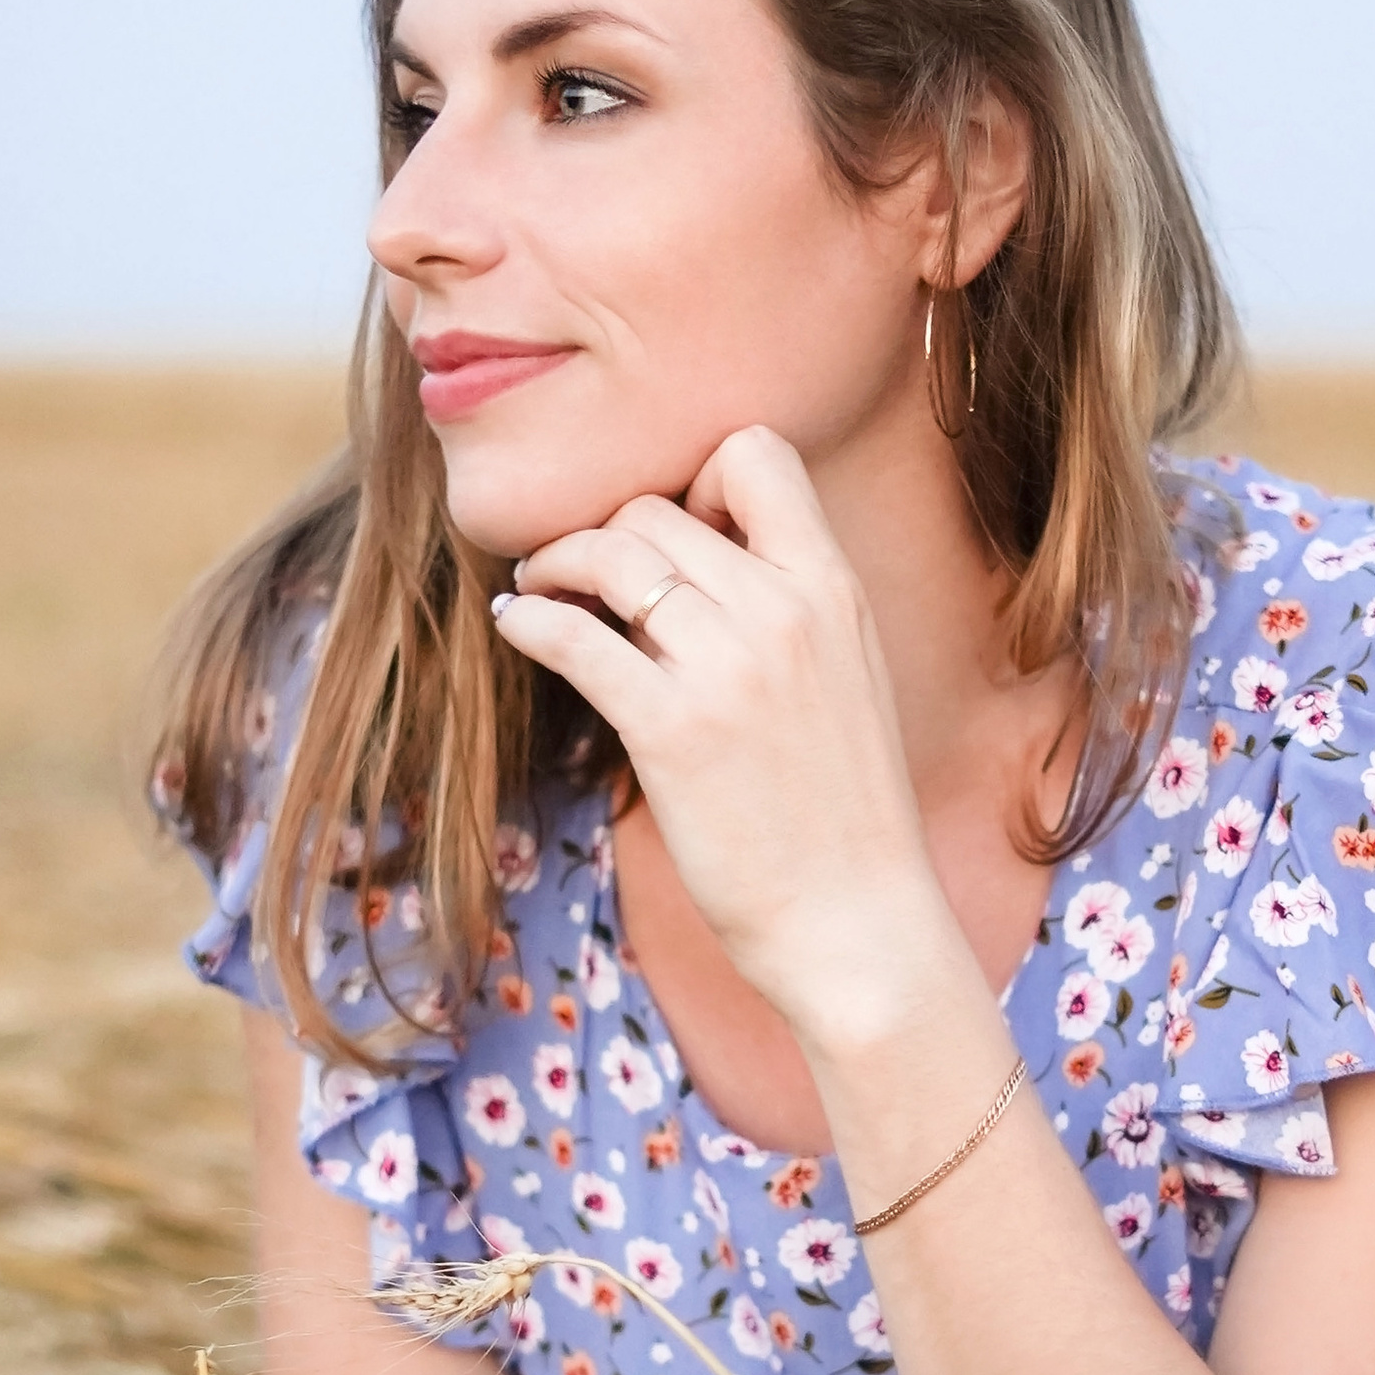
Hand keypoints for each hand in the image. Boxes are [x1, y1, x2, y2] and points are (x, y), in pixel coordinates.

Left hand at [491, 427, 949, 1036]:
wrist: (859, 922)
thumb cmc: (847, 814)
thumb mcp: (849, 678)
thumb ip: (791, 610)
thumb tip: (694, 570)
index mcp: (834, 590)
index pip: (756, 453)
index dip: (696, 477)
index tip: (673, 532)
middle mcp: (783, 611)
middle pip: (656, 511)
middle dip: (606, 535)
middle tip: (578, 577)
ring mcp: (726, 668)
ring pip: (611, 555)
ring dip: (557, 564)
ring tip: (538, 589)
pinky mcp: (670, 729)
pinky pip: (573, 637)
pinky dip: (531, 619)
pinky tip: (516, 625)